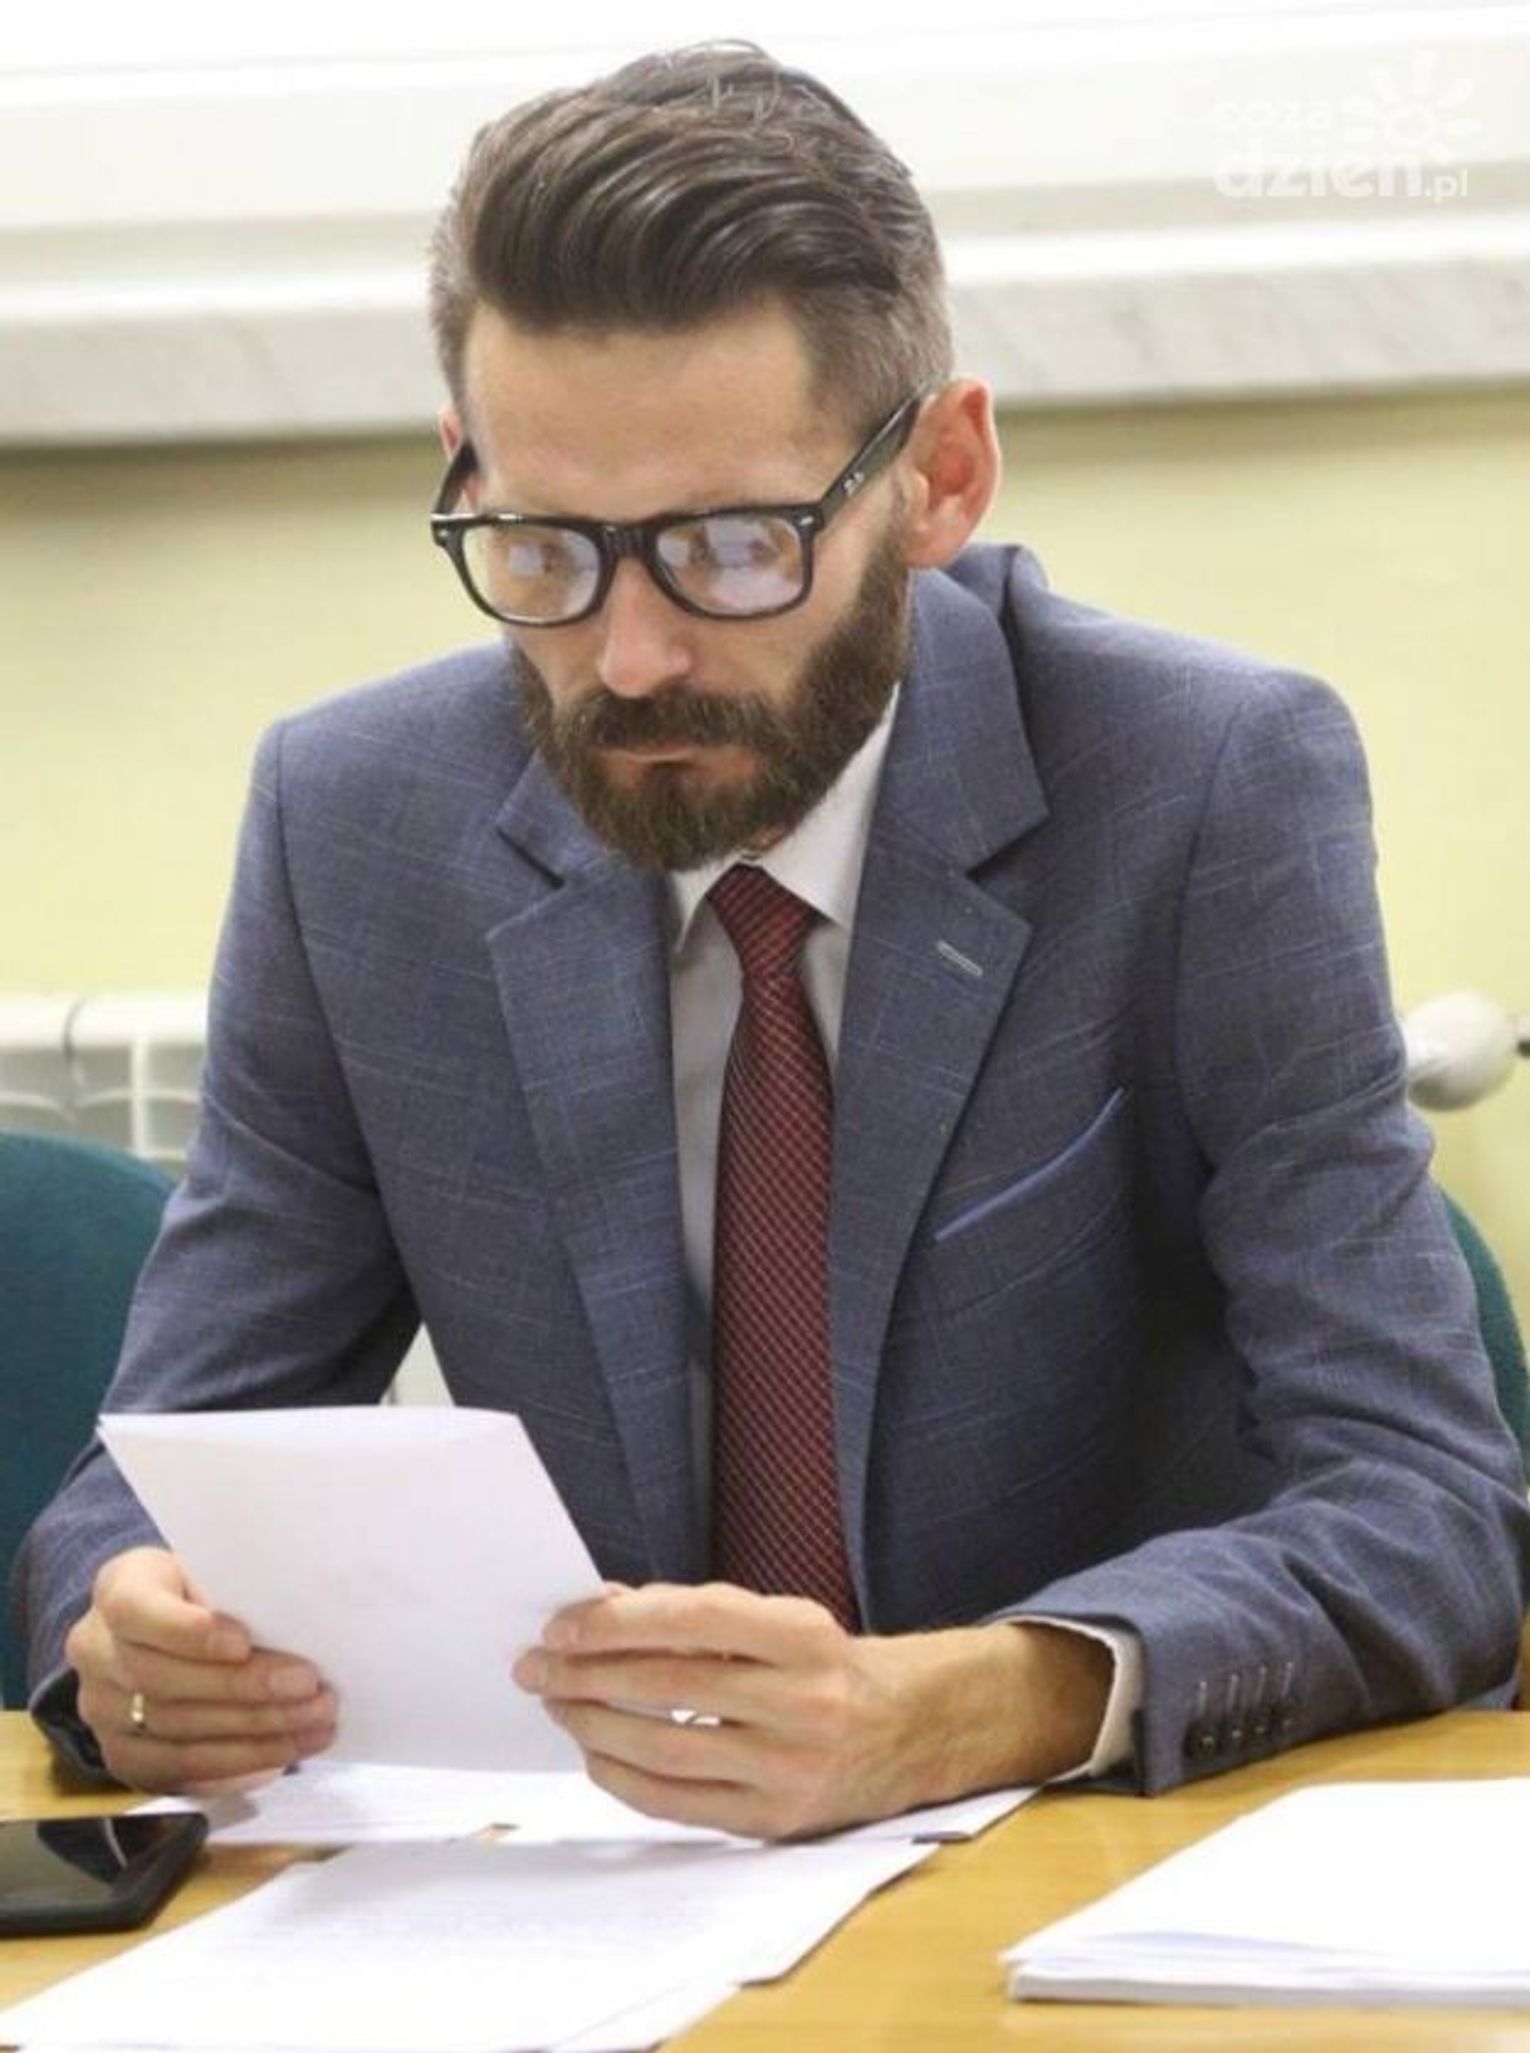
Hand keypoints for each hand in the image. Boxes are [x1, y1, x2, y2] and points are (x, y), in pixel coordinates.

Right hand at [65, 1547, 337, 1792]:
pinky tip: (280, 1759)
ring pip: (176, 1735)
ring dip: (254, 1737)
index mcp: (118, 1590)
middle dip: (245, 1690)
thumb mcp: (209, 1567)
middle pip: (164, 1682)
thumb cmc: (198, 1590)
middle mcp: (96, 1653)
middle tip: (311, 1690)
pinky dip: (233, 1771)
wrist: (154, 1626)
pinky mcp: (121, 1756)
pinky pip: (176, 1775)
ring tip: (313, 1726)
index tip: (244, 1642)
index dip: (190, 1633)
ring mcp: (102, 1711)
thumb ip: (234, 1592)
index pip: (137, 1611)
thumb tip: (300, 1628)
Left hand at [513, 1581, 1111, 1839]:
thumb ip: (698, 1616)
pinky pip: (681, 1804)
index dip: (619, 1621)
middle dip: (588, 1675)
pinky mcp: (776, 1822)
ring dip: (596, 1726)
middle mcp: (804, 1702)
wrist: (914, 1730)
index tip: (561, 1623)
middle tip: (536, 1667)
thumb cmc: (829, 1664)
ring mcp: (791, 1769)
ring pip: (667, 1750)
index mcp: (806, 1634)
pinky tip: (597, 1754)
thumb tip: (601, 1613)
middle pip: (672, 1687)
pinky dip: (626, 1779)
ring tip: (559, 1705)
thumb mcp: (781, 1620)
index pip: (696, 1620)